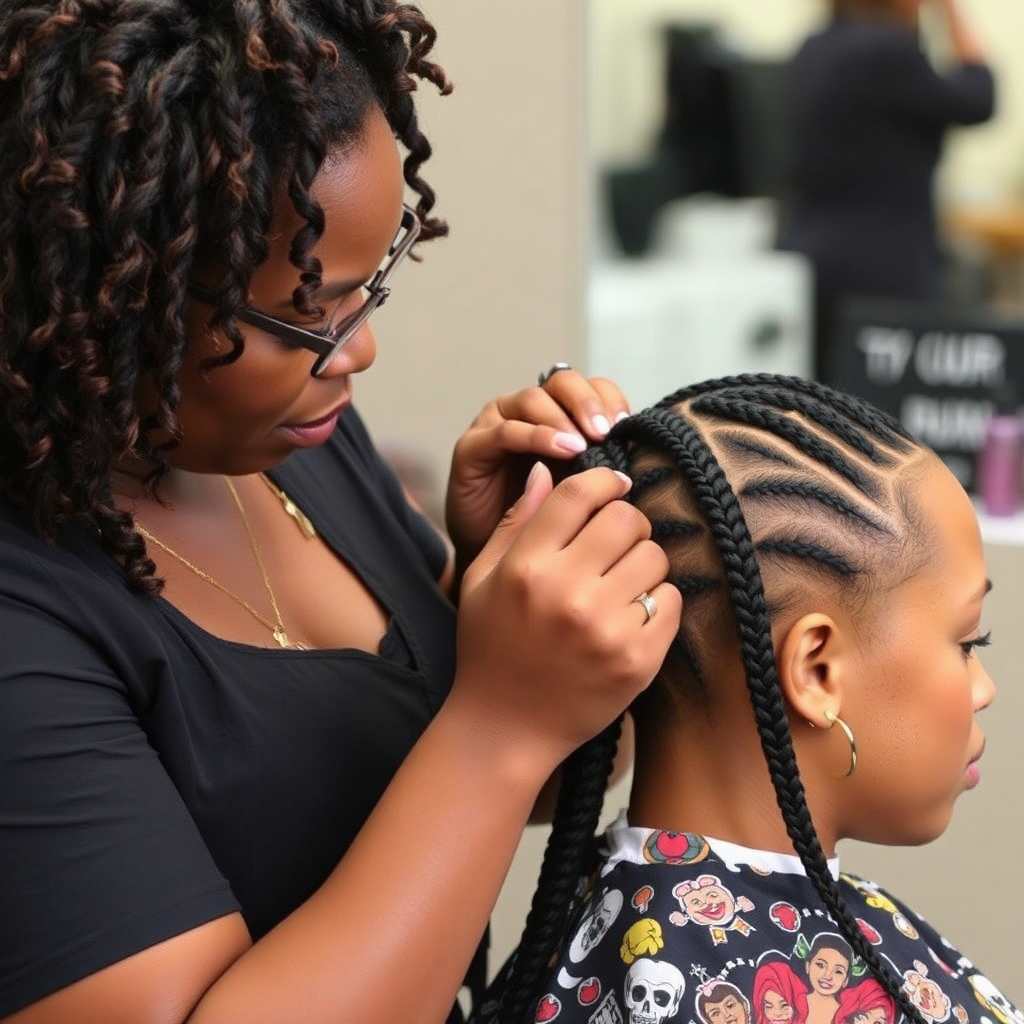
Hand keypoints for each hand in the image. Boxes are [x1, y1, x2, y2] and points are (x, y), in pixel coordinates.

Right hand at [446, 369, 629, 570]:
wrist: (495, 559)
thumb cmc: (541, 526)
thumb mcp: (584, 494)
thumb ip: (604, 470)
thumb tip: (638, 460)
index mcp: (561, 416)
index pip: (590, 387)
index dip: (610, 400)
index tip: (627, 427)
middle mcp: (529, 412)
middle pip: (563, 382)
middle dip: (587, 402)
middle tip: (605, 432)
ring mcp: (498, 424)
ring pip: (534, 399)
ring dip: (561, 419)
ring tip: (582, 446)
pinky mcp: (473, 446)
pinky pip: (505, 431)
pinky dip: (534, 435)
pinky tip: (558, 451)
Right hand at [449, 463, 681, 766]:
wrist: (506, 728)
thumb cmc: (490, 648)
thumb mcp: (482, 579)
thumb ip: (516, 523)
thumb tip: (546, 470)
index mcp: (526, 567)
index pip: (580, 493)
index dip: (604, 480)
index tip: (613, 487)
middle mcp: (566, 593)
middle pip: (627, 518)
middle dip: (627, 523)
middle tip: (617, 542)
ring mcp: (605, 628)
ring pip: (655, 557)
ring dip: (644, 562)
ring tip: (622, 582)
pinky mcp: (637, 659)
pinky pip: (670, 602)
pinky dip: (657, 602)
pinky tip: (631, 615)